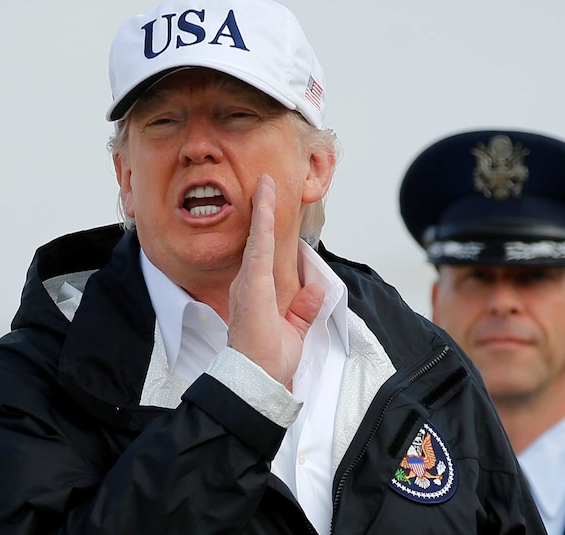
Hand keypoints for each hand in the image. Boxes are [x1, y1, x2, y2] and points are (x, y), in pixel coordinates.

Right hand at [227, 174, 324, 386]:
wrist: (257, 380)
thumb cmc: (269, 361)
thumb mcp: (294, 331)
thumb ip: (304, 309)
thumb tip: (316, 289)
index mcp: (255, 295)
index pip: (263, 256)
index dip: (266, 231)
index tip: (268, 207)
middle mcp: (247, 285)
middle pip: (257, 241)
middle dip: (261, 211)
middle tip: (264, 185)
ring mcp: (249, 283)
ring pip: (257, 238)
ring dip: (262, 209)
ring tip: (265, 183)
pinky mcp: (253, 285)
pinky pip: (259, 246)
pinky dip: (263, 222)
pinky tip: (265, 201)